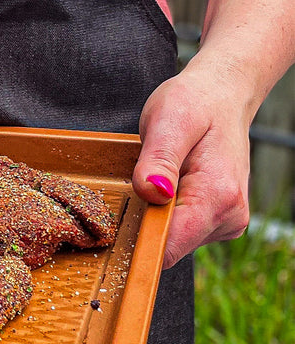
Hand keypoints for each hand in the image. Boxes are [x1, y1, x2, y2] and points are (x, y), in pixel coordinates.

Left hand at [131, 61, 251, 268]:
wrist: (221, 97)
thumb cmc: (195, 104)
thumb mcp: (169, 120)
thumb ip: (158, 159)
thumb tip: (151, 192)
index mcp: (217, 196)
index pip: (170, 245)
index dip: (137, 238)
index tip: (114, 221)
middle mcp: (228, 217)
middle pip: (168, 246)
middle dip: (142, 222)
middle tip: (134, 181)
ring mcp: (226, 221)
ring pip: (172, 239)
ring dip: (153, 214)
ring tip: (154, 176)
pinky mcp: (217, 219)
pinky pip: (179, 228)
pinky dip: (163, 211)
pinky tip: (165, 184)